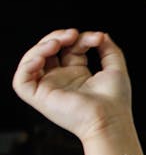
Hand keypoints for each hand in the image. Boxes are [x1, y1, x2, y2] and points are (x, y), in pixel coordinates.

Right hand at [12, 28, 132, 142]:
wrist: (110, 119)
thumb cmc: (115, 101)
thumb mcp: (115, 68)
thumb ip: (109, 49)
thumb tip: (101, 35)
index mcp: (78, 74)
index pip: (70, 48)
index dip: (80, 38)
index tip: (97, 38)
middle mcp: (61, 80)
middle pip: (48, 51)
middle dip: (58, 37)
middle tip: (73, 34)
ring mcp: (49, 88)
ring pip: (32, 61)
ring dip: (41, 46)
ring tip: (59, 42)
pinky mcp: (39, 98)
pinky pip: (21, 81)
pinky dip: (27, 65)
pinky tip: (42, 57)